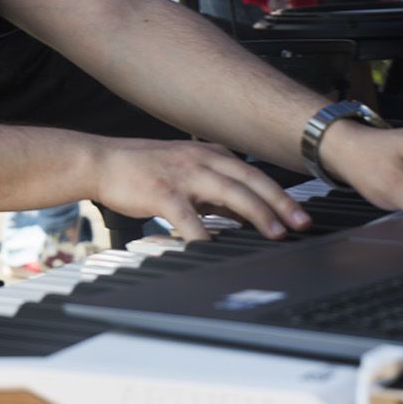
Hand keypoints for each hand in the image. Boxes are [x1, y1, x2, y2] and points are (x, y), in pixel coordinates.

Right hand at [93, 137, 314, 241]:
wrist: (100, 161)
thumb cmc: (141, 170)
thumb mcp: (185, 173)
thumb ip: (214, 191)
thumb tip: (246, 214)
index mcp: (208, 154)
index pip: (253, 174)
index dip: (279, 195)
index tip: (300, 215)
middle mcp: (200, 159)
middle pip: (250, 180)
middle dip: (280, 203)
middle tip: (301, 224)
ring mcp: (182, 174)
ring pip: (229, 191)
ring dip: (256, 213)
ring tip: (275, 233)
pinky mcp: (161, 191)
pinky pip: (189, 216)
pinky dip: (204, 234)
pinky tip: (215, 248)